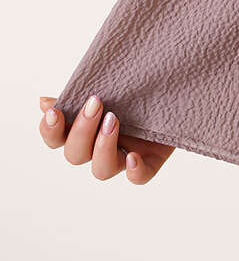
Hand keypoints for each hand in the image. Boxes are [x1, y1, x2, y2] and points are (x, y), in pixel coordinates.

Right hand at [38, 94, 174, 182]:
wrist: (173, 88)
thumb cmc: (135, 85)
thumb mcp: (110, 82)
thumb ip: (81, 91)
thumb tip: (44, 102)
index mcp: (84, 128)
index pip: (55, 139)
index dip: (49, 130)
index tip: (55, 112)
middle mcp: (98, 147)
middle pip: (75, 154)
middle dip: (81, 130)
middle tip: (96, 102)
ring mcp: (123, 157)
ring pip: (101, 170)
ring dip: (102, 146)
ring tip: (114, 120)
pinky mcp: (149, 162)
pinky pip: (139, 177)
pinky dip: (134, 171)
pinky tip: (133, 157)